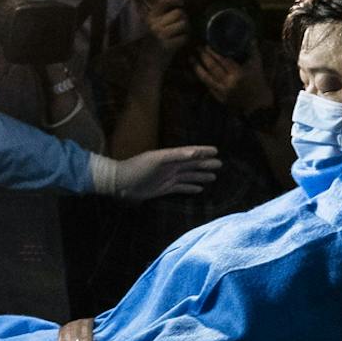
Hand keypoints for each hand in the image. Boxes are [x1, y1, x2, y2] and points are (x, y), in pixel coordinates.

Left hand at [101, 145, 222, 201]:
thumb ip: (176, 156)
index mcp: (170, 157)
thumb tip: (194, 153)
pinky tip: (199, 189)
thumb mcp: (157, 160)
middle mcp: (171, 166)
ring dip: (200, 176)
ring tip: (213, 177)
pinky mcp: (163, 188)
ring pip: (188, 176)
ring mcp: (168, 177)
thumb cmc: (138, 169)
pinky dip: (190, 188)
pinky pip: (180, 187)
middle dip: (205, 164)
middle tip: (220, 165)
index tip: (216, 150)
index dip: (203, 151)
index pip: (190, 153)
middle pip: (192, 164)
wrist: (121, 183)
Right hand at [145, 0, 189, 56]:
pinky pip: (184, 37)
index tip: (182, 3)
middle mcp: (154, 24)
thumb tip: (181, 7)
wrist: (148, 65)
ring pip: (183, 24)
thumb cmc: (154, 45)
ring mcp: (160, 35)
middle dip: (185, 19)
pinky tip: (181, 43)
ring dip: (187, 29)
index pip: (162, 2)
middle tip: (184, 27)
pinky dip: (185, 40)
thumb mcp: (153, 28)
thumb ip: (163, 17)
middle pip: (178, 13)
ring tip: (183, 35)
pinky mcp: (167, 45)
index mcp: (150, 18)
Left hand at [192, 45, 269, 116]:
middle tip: (197, 48)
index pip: (223, 61)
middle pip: (213, 68)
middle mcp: (229, 83)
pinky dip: (203, 79)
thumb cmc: (259, 82)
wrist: (258, 104)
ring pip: (207, 79)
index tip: (207, 45)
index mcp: (239, 74)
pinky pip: (209, 87)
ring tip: (191, 59)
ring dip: (197, 68)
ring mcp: (223, 92)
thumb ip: (253, 51)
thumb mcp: (257, 65)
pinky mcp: (220, 99)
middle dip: (204, 57)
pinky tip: (198, 72)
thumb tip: (251, 38)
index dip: (214, 53)